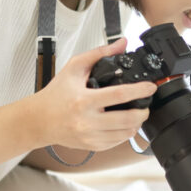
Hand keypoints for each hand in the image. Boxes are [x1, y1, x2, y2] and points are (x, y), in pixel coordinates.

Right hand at [30, 38, 156, 150]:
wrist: (39, 120)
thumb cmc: (56, 95)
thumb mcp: (74, 68)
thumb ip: (99, 53)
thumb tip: (122, 44)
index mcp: (84, 100)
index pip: (119, 95)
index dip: (140, 91)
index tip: (150, 87)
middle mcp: (87, 121)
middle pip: (127, 119)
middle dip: (143, 112)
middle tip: (146, 105)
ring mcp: (90, 136)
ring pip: (125, 134)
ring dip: (136, 124)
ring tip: (138, 114)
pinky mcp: (92, 146)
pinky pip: (116, 142)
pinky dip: (125, 133)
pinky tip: (124, 125)